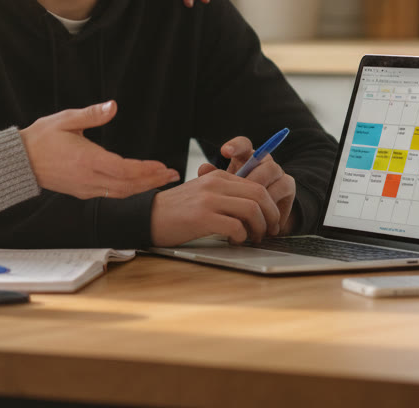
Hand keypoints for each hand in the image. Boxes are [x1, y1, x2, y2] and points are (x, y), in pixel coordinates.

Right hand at [20, 101, 179, 198]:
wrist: (20, 161)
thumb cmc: (41, 138)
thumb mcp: (65, 119)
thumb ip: (91, 114)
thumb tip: (112, 106)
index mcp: (86, 159)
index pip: (123, 169)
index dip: (145, 170)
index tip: (162, 166)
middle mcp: (88, 178)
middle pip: (127, 185)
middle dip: (151, 180)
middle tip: (172, 175)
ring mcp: (85, 188)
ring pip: (120, 192)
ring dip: (143, 187)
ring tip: (161, 179)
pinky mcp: (82, 191)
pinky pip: (110, 193)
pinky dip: (128, 190)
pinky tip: (138, 184)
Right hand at [149, 169, 279, 245]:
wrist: (147, 217)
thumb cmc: (175, 211)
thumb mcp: (201, 193)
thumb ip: (224, 195)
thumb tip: (252, 209)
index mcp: (217, 177)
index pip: (256, 185)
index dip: (270, 205)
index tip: (272, 220)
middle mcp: (215, 184)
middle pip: (259, 195)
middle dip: (271, 215)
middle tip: (271, 230)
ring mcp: (208, 200)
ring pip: (252, 210)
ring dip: (259, 227)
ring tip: (254, 238)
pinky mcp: (202, 217)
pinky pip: (235, 226)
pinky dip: (241, 236)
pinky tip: (234, 241)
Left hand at [198, 135, 297, 234]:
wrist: (258, 222)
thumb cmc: (238, 203)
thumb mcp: (223, 192)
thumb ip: (212, 179)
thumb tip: (204, 168)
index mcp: (245, 158)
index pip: (243, 145)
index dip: (235, 146)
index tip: (224, 152)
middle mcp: (262, 162)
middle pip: (261, 157)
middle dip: (250, 174)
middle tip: (240, 191)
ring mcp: (277, 172)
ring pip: (272, 170)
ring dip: (260, 187)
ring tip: (250, 204)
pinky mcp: (288, 185)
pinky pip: (283, 186)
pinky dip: (272, 200)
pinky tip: (262, 212)